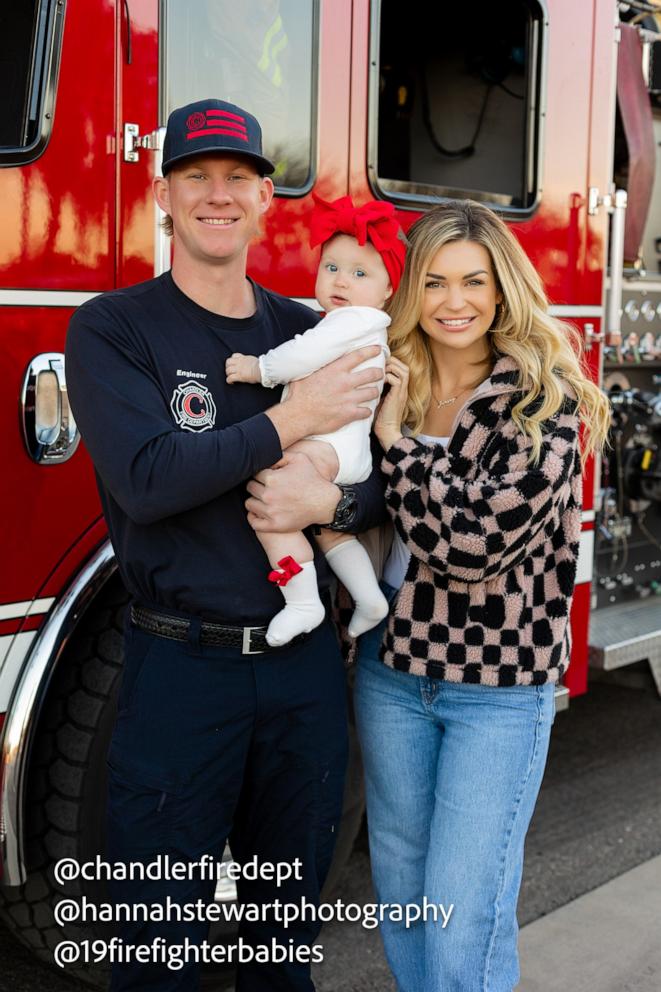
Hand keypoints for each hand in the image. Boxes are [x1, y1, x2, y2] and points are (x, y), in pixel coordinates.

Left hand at [226, 353, 260, 383]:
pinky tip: (232, 383)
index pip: (234, 356)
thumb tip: (250, 364)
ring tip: (231, 377)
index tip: (234, 364)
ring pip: (228, 370)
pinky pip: (230, 378)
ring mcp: (239, 369)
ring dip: (228, 374)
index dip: (232, 360)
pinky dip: (229, 380)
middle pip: (228, 362)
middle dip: (227, 367)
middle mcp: (240, 362)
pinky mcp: (239, 376)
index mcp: (243, 358)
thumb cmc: (262, 366)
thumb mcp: (254, 360)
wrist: (263, 370)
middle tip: (230, 371)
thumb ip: (249, 361)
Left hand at [245, 451, 340, 532]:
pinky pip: (253, 522)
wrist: (325, 503)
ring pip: (249, 504)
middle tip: (267, 487)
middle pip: (250, 488)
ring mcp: (271, 512)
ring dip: (255, 500)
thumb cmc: (312, 479)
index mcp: (272, 478)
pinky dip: (254, 517)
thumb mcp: (300, 459)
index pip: (254, 474)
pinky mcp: (274, 525)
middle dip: (257, 485)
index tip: (268, 477)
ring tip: (265, 499)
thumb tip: (265, 454)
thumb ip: (280, 455)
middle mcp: (269, 495)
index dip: (261, 474)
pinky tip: (261, 511)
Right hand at [266, 346, 383, 448]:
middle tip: (380, 374)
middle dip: (379, 373)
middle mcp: (345, 383)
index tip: (377, 350)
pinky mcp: (349, 414)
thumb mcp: (306, 374)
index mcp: (335, 370)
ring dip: (374, 392)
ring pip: (372, 392)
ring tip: (373, 392)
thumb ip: (317, 366)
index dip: (370, 351)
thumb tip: (316, 358)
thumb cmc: (298, 395)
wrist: (297, 416)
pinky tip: (364, 410)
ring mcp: (349, 399)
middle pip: (372, 374)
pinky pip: (367, 411)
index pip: (358, 356)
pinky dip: (367, 411)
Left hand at [374, 356, 407, 449]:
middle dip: (392, 362)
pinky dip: (387, 377)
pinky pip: (396, 380)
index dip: (391, 363)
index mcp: (399, 390)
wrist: (387, 433)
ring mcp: (402, 393)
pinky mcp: (398, 397)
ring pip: (403, 371)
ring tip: (378, 371)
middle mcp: (403, 390)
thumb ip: (377, 390)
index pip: (401, 369)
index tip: (378, 363)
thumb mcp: (378, 400)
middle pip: (404, 367)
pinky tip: (377, 381)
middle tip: (379, 363)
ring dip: (390, 367)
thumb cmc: (379, 419)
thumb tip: (365, 380)